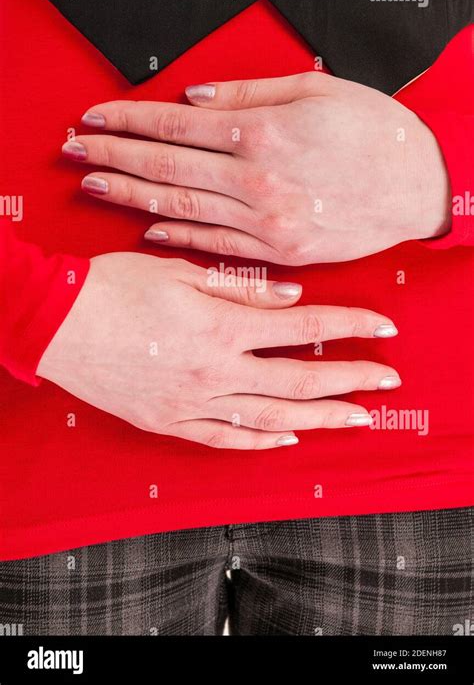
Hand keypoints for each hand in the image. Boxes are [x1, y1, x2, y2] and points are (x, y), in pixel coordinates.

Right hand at [37, 253, 400, 448]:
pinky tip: (287, 440)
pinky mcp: (168, 422)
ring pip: (270, 418)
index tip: (383, 328)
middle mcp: (213, 371)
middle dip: (350, 380)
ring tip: (357, 419)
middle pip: (298, 379)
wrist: (53, 324)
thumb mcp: (177, 271)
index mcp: (219, 325)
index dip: (348, 325)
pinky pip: (223, 439)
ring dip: (319, 418)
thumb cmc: (110, 287)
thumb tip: (291, 297)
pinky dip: (259, 442)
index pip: (302, 326)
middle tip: (387, 381)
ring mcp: (191, 403)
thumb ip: (239, 287)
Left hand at [65, 72, 450, 263]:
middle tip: (75, 150)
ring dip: (131, 194)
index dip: (127, 121)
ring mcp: (265, 223)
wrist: (418, 188)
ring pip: (180, 206)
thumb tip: (191, 97)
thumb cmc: (375, 134)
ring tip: (94, 183)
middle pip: (165, 166)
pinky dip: (178, 234)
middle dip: (113, 155)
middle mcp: (256, 182)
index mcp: (263, 135)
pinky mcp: (278, 252)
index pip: (174, 126)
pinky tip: (147, 226)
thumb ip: (246, 94)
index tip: (94, 118)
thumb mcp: (315, 91)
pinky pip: (215, 246)